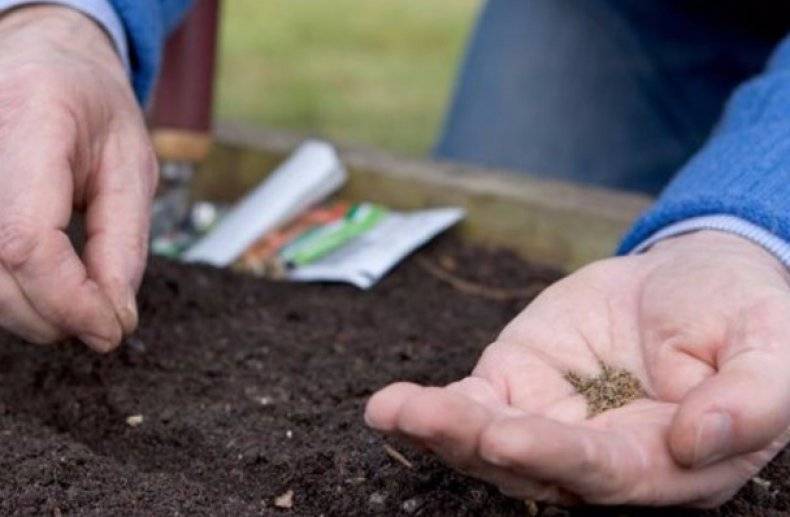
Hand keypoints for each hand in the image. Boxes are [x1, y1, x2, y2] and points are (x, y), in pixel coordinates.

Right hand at [0, 6, 155, 350]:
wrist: (47, 65)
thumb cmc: (94, 109)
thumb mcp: (132, 169)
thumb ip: (123, 246)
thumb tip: (112, 320)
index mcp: (30, 123)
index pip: (26, 240)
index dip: (68, 300)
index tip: (112, 329)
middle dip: (55, 315)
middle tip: (106, 322)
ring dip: (31, 311)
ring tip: (82, 302)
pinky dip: (11, 292)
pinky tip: (47, 287)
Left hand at [366, 231, 789, 506]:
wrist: (692, 278)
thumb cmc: (740, 314)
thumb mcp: (769, 345)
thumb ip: (751, 399)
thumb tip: (700, 443)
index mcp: (667, 461)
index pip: (608, 471)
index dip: (559, 458)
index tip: (508, 436)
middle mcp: (600, 455)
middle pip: (533, 466)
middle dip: (480, 447)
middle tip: (432, 420)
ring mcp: (550, 421)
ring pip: (488, 443)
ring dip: (439, 430)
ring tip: (394, 411)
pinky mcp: (515, 385)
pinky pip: (468, 405)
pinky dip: (428, 408)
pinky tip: (388, 407)